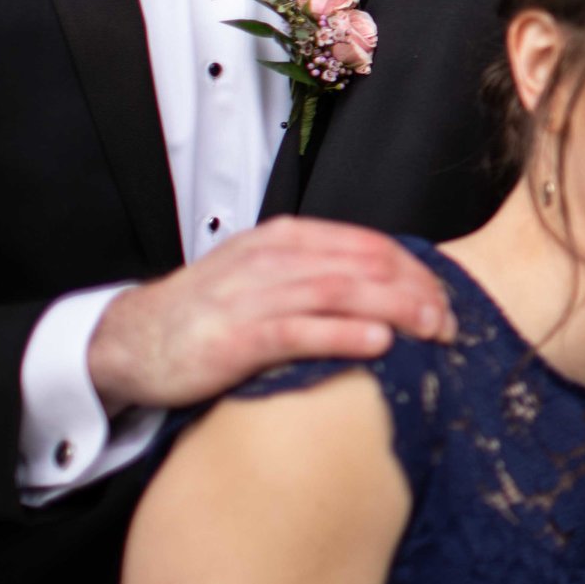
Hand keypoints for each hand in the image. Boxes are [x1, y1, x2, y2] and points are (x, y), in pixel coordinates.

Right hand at [88, 217, 454, 412]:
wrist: (132, 340)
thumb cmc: (209, 312)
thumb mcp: (265, 276)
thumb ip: (318, 274)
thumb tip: (388, 290)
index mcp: (286, 239)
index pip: (369, 245)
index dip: (416, 271)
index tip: (447, 298)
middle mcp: (274, 259)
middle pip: (366, 266)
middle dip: (418, 292)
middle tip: (452, 322)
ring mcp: (254, 296)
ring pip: (343, 292)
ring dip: (398, 311)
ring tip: (434, 331)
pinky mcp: (236, 338)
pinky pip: (300, 331)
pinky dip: (345, 335)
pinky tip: (380, 344)